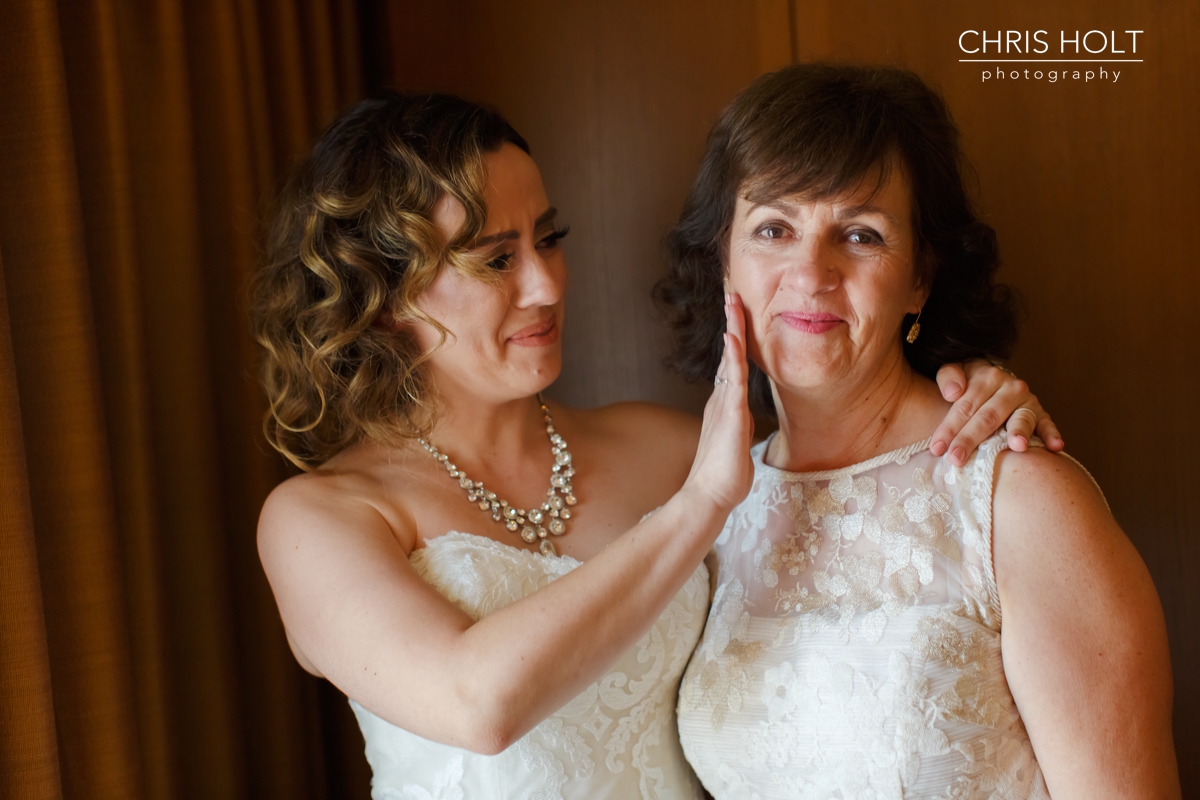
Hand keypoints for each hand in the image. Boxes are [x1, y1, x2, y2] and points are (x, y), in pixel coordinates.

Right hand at [682, 292, 754, 513]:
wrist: (708, 497)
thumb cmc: (723, 477)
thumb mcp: (735, 443)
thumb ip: (737, 427)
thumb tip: (741, 420)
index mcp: (724, 406)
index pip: (731, 365)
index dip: (734, 339)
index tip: (736, 314)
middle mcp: (722, 400)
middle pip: (728, 354)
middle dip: (731, 323)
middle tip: (732, 294)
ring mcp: (724, 406)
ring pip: (729, 360)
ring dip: (732, 330)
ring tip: (733, 303)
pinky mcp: (730, 416)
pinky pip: (733, 380)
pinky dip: (733, 357)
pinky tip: (733, 337)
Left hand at [931, 359, 1064, 466]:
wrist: (993, 378)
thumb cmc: (968, 381)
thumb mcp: (954, 370)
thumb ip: (949, 376)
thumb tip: (953, 393)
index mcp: (987, 376)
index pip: (965, 406)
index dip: (949, 427)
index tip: (936, 448)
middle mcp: (1011, 387)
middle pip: (988, 417)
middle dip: (970, 439)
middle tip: (956, 459)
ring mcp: (1028, 402)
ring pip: (1020, 420)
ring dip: (1019, 433)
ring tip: (1017, 446)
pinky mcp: (1042, 414)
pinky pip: (1048, 425)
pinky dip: (1052, 435)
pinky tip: (1055, 447)